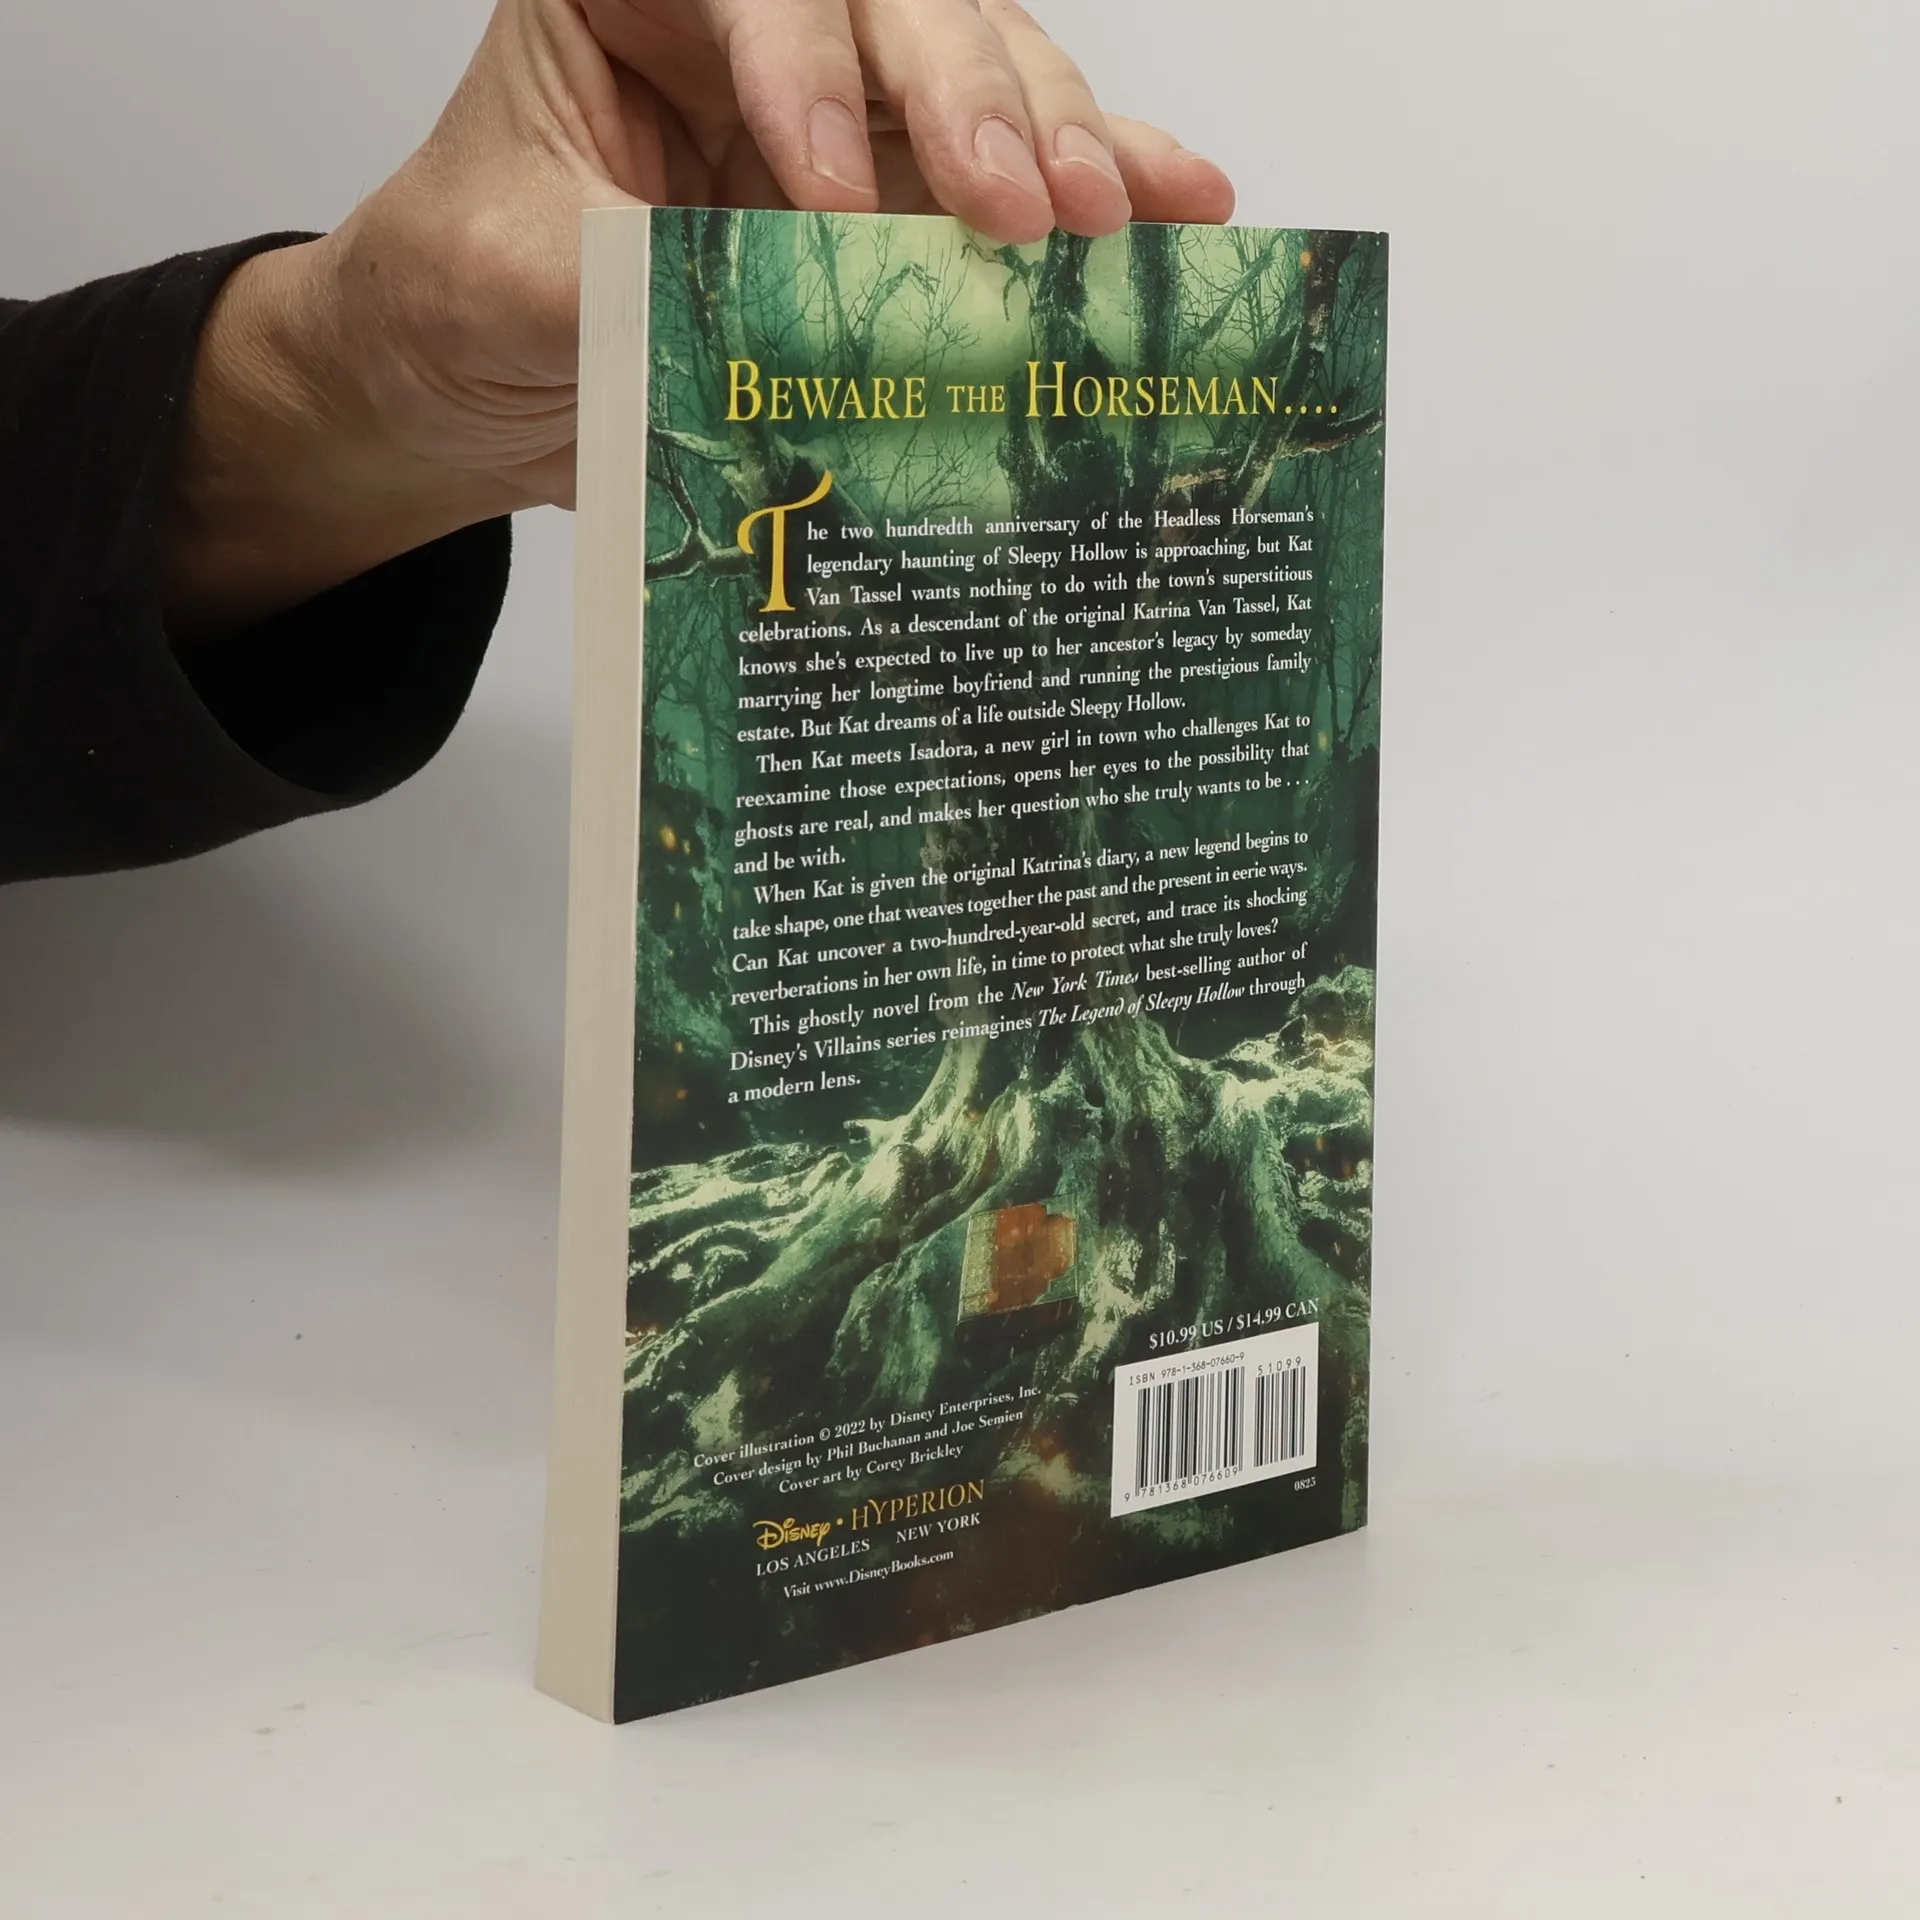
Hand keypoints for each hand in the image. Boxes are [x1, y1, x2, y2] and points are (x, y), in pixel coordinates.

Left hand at [164, 0, 1234, 631]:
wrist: (467, 384)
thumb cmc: (461, 298)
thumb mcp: (512, 282)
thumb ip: (639, 279)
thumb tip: (780, 317)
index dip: (809, 76)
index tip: (829, 200)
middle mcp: (763, 33)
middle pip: (902, 11)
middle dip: (970, 102)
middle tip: (1019, 206)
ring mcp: (844, 110)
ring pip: (981, 78)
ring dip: (1058, 139)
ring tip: (1112, 217)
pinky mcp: (897, 202)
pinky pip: (1012, 175)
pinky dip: (1102, 183)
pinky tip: (1183, 202)